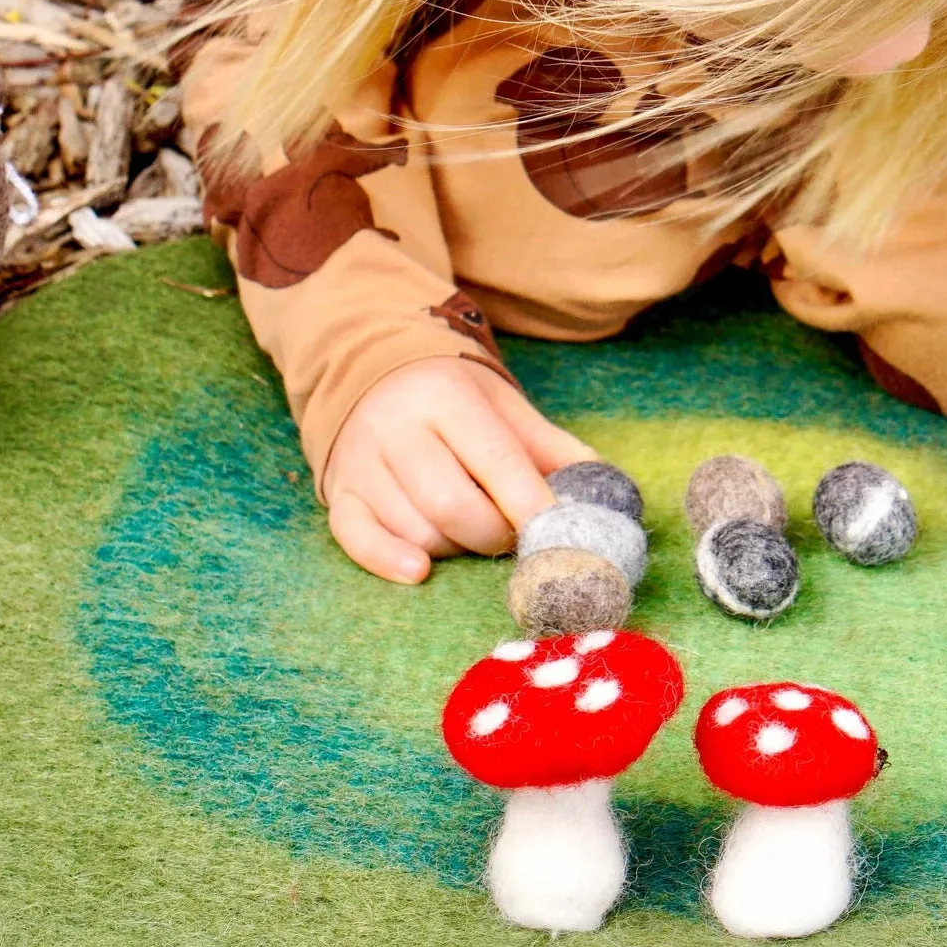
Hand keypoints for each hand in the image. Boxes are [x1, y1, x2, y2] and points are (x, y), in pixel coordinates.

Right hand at [323, 356, 598, 583]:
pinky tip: (418, 572)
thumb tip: (608, 494)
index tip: (563, 538)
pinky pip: (356, 539)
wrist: (375, 373)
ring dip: (455, 547)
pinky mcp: (338, 492)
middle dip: (495, 535)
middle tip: (514, 535)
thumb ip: (554, 449)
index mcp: (448, 397)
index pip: (497, 461)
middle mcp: (398, 426)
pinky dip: (388, 561)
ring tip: (471, 529)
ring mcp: (362, 461)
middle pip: (453, 506)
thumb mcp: (506, 407)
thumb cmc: (455, 401)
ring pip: (416, 530)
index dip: (533, 505)